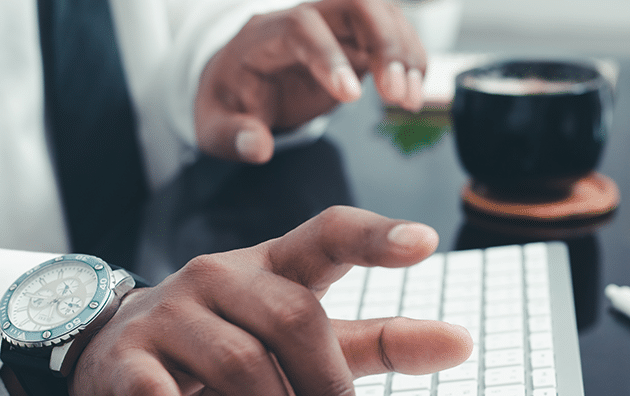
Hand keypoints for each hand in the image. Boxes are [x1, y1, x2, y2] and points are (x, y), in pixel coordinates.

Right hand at [66, 206, 471, 395]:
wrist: (115, 354)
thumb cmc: (232, 341)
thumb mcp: (306, 339)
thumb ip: (380, 342)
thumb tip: (462, 342)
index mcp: (274, 265)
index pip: (328, 234)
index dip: (375, 236)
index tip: (426, 242)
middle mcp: (222, 277)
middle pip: (293, 316)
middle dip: (327, 382)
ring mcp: (171, 315)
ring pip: (238, 362)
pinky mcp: (128, 362)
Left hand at [195, 0, 426, 163]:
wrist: (243, 78)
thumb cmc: (232, 99)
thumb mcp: (216, 125)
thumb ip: (233, 136)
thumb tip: (258, 147)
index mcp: (264, 35)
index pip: (301, 29)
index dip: (329, 57)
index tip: (351, 97)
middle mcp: (304, 19)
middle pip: (354, 4)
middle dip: (385, 43)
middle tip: (398, 94)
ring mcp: (336, 26)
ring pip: (382, 13)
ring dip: (405, 52)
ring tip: (410, 100)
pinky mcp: (358, 40)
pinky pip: (394, 33)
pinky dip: (412, 59)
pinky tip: (414, 92)